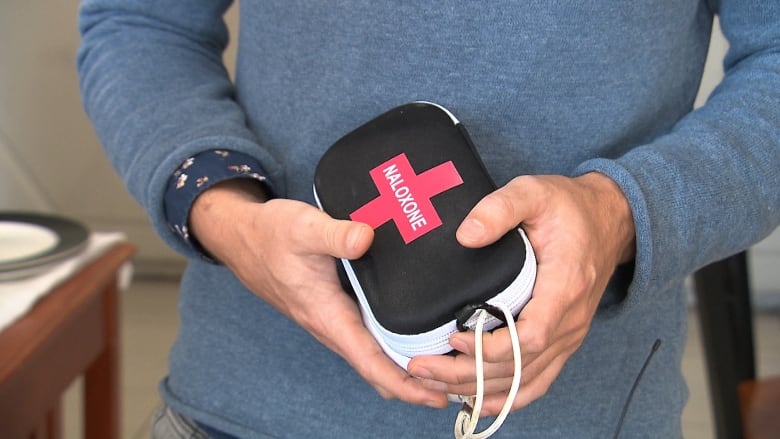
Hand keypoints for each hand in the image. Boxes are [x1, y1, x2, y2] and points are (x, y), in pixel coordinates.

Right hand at [189, 179, 448, 408]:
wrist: (243, 238)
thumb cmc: (271, 235)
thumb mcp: (302, 227)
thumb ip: (335, 235)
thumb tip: (366, 238)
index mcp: (327, 315)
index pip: (369, 362)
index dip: (404, 384)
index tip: (436, 397)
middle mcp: (333, 325)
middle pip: (378, 367)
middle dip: (416, 382)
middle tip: (459, 384)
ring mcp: (335, 319)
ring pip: (374, 354)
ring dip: (407, 366)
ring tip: (447, 366)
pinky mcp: (337, 308)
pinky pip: (370, 337)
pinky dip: (395, 345)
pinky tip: (417, 334)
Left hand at [407, 173, 634, 414]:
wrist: (607, 220)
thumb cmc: (568, 207)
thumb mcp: (534, 191)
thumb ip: (500, 208)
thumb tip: (465, 235)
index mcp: (564, 287)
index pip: (531, 337)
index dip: (491, 348)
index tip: (454, 340)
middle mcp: (570, 322)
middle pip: (519, 368)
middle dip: (467, 375)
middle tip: (422, 369)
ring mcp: (568, 337)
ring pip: (524, 382)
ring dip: (479, 390)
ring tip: (433, 385)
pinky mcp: (561, 341)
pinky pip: (536, 382)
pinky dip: (506, 397)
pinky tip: (474, 400)